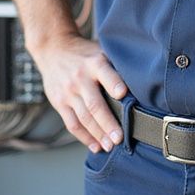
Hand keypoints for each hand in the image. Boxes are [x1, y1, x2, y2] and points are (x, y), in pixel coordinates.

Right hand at [28, 33, 128, 153]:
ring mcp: (68, 92)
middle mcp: (80, 78)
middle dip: (108, 123)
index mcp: (94, 62)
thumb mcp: (100, 51)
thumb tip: (141, 82)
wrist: (53, 49)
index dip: (114, 84)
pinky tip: (95, 145)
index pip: (105, 73)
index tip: (123, 95)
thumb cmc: (85, 53)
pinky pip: (72, 123)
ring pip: (83, 118)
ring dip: (98, 134)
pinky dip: (84, 137)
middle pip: (94, 104)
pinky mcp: (59, 102)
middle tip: (119, 138)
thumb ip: (115, 65)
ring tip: (110, 146)